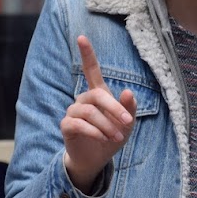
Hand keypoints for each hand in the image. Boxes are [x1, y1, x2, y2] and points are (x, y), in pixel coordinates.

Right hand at [61, 35, 136, 193]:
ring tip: (116, 137)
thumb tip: (128, 91)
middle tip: (127, 121)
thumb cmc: (112, 137)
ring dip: (106, 125)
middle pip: (96, 95)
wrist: (97, 159)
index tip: (81, 37)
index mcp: (98, 94)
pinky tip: (103, 139)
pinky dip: (94, 131)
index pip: (90, 70)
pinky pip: (78, 124)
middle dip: (113, 108)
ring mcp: (73, 112)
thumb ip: (129, 108)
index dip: (87, 54)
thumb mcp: (127, 124)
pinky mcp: (67, 126)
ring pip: (89, 111)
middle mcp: (83, 99)